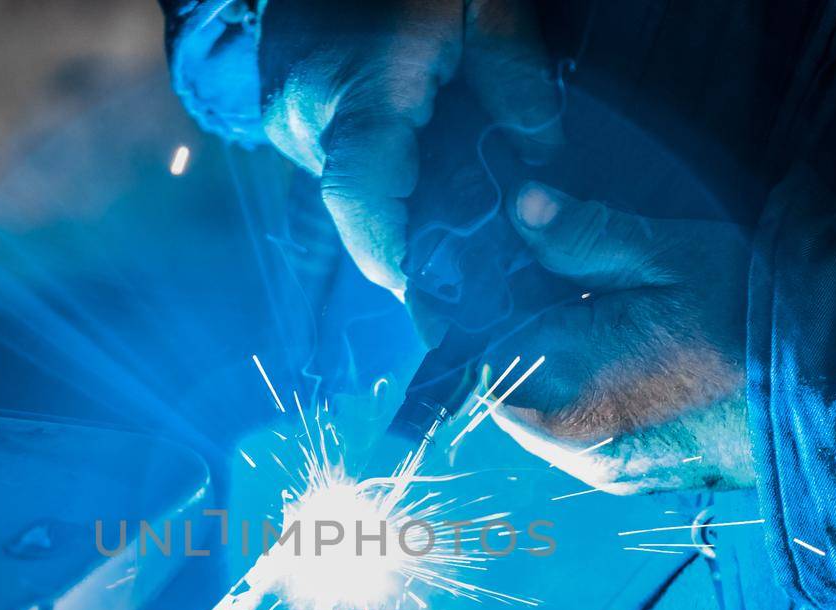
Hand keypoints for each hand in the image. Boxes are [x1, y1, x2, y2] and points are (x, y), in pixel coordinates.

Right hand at [259, 0, 561, 290]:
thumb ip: (515, 76)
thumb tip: (545, 154)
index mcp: (358, 93)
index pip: (365, 202)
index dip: (399, 263)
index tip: (437, 307)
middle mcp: (310, 120)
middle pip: (363, 215)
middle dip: (418, 252)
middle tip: (479, 292)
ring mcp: (292, 121)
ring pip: (354, 194)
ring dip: (405, 214)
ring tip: (469, 238)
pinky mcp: (291, 115)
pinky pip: (344, 166)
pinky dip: (387, 181)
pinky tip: (433, 181)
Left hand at [488, 181, 755, 493]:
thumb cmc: (758, 315)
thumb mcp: (673, 255)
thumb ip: (585, 237)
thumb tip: (521, 206)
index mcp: (562, 384)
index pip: (483, 342)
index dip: (500, 297)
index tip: (527, 262)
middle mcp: (569, 443)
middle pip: (509, 380)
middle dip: (527, 332)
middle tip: (573, 284)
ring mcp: (604, 470)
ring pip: (542, 410)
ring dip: (557, 366)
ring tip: (613, 320)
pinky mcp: (637, 481)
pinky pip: (581, 434)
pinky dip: (588, 397)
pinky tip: (634, 359)